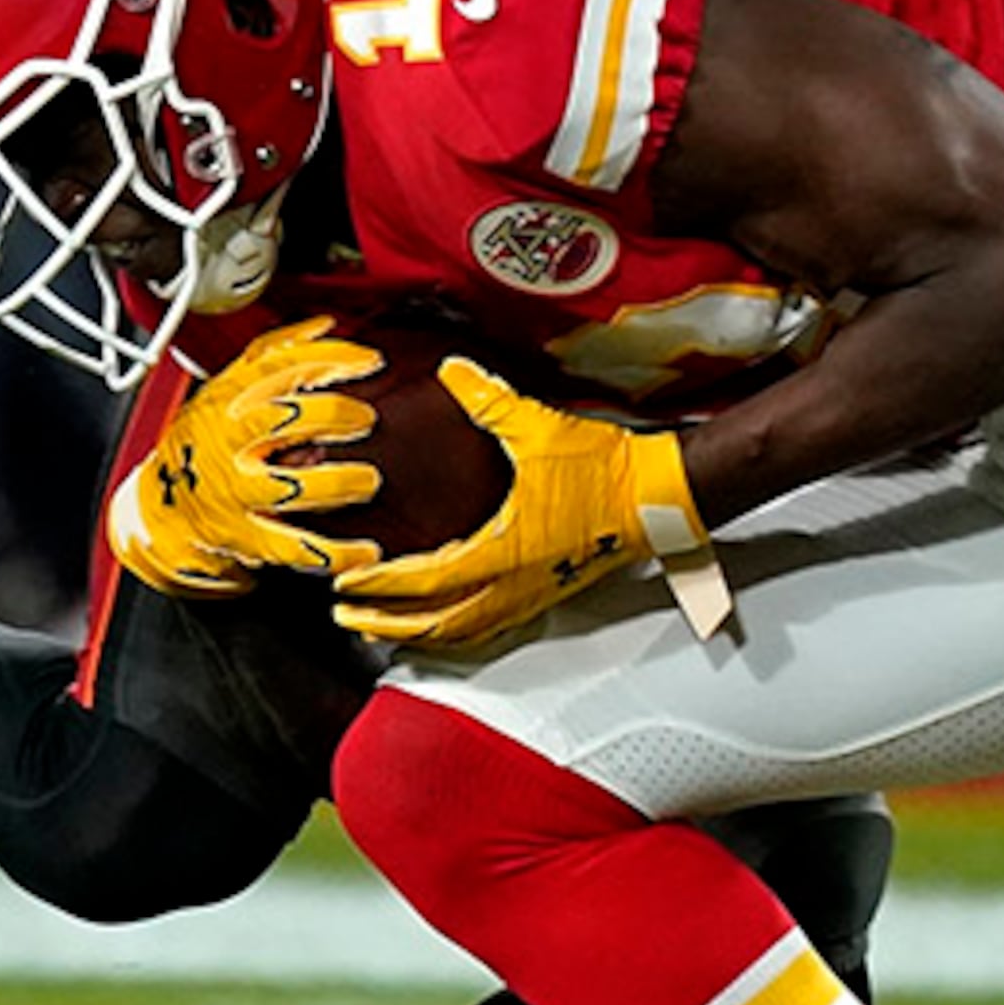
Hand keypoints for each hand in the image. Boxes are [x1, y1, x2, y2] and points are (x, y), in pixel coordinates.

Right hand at [107, 317, 390, 596]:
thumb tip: (324, 323)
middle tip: (365, 419)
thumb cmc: (201, 445)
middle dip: (333, 414)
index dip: (329, 358)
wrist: (160, 512)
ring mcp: (238, 492)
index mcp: (230, 401)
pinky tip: (364, 549)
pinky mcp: (247, 537)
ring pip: (291, 487)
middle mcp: (232, 444)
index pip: (279, 366)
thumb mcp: (225, 389)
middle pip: (285, 420)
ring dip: (337, 483)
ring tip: (367, 480)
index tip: (369, 361)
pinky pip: (294, 547)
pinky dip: (334, 552)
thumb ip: (272, 353)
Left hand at [332, 360, 706, 648]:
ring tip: (383, 628)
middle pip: (434, 623)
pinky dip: (455, 633)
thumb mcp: (538, 427)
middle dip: (385, 622)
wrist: (657, 495)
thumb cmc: (604, 469)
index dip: (381, 583)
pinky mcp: (544, 595)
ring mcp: (529, 595)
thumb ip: (489, 400)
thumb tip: (454, 371)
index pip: (425, 579)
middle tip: (347, 615)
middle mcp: (513, 583)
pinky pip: (488, 627)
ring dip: (417, 633)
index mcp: (503, 548)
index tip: (347, 579)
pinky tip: (443, 625)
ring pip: (461, 632)